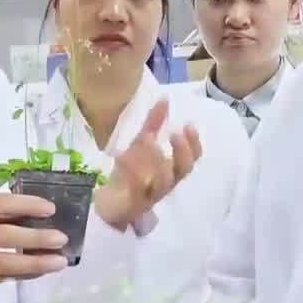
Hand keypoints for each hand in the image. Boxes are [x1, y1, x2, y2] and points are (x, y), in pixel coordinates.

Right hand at [0, 193, 67, 302]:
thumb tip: (33, 213)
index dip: (24, 205)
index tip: (50, 209)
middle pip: (1, 236)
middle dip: (34, 238)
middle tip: (61, 239)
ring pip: (1, 263)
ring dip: (33, 263)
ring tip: (59, 262)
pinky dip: (20, 276)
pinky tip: (39, 272)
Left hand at [93, 99, 202, 230]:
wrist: (108, 202)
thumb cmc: (130, 173)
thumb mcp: (141, 144)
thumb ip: (153, 124)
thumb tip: (164, 99)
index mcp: (170, 170)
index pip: (191, 158)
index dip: (193, 144)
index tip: (188, 125)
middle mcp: (165, 183)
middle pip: (183, 171)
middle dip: (182, 152)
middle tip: (174, 134)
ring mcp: (151, 195)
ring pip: (162, 183)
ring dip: (157, 161)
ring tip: (148, 141)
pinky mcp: (133, 203)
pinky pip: (135, 190)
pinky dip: (131, 173)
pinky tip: (123, 156)